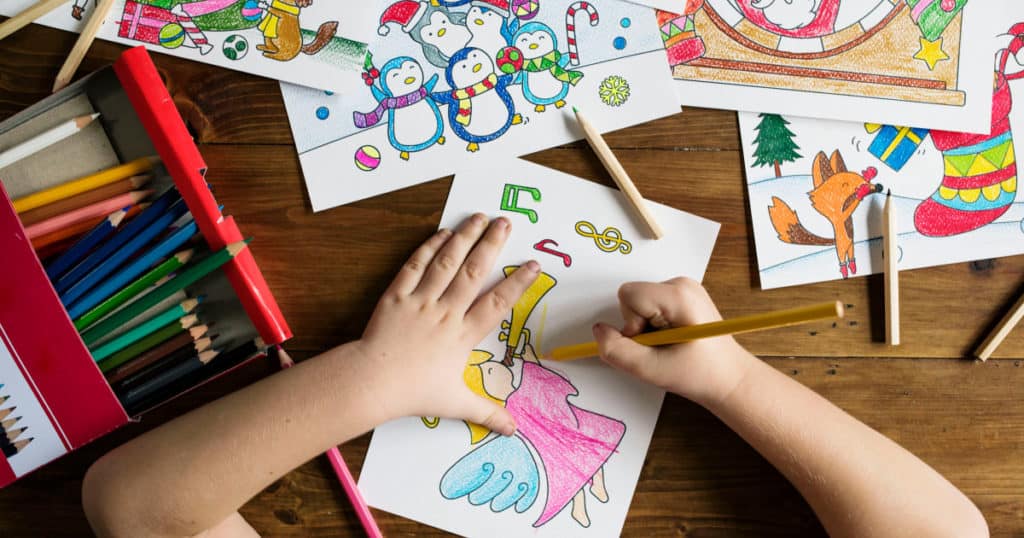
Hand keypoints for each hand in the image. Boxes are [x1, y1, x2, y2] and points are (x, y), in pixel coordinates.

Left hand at [355, 214, 539, 435]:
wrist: (372, 382)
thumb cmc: (414, 393)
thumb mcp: (455, 403)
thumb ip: (486, 412)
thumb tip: (513, 429)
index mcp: (463, 335)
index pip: (497, 303)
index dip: (518, 283)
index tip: (534, 265)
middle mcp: (445, 313)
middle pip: (474, 273)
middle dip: (492, 245)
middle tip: (506, 222)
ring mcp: (421, 301)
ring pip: (447, 263)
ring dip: (465, 238)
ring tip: (479, 217)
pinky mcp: (397, 296)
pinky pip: (415, 267)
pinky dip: (429, 248)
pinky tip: (443, 233)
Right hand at [592, 278, 753, 406]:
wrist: (730, 379)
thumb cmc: (699, 375)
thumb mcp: (651, 370)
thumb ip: (617, 351)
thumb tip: (598, 331)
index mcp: (679, 295)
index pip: (629, 295)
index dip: (631, 324)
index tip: (652, 343)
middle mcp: (682, 284)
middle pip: (633, 298)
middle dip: (638, 326)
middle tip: (663, 347)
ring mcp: (683, 288)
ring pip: (639, 303)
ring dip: (646, 328)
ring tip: (670, 345)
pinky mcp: (682, 295)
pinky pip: (650, 305)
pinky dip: (654, 325)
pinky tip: (673, 339)